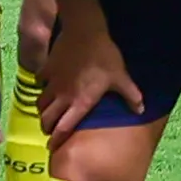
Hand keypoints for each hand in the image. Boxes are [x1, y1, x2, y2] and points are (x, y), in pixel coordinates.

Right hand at [31, 22, 143, 141]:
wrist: (85, 31)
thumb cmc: (105, 56)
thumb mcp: (121, 77)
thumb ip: (130, 95)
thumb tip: (141, 110)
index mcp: (80, 103)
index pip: (63, 129)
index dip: (56, 141)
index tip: (52, 149)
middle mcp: (63, 96)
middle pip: (46, 120)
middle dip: (46, 128)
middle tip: (50, 130)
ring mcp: (52, 83)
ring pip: (40, 104)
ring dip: (42, 111)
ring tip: (47, 113)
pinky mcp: (47, 69)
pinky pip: (39, 84)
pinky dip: (41, 89)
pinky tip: (46, 87)